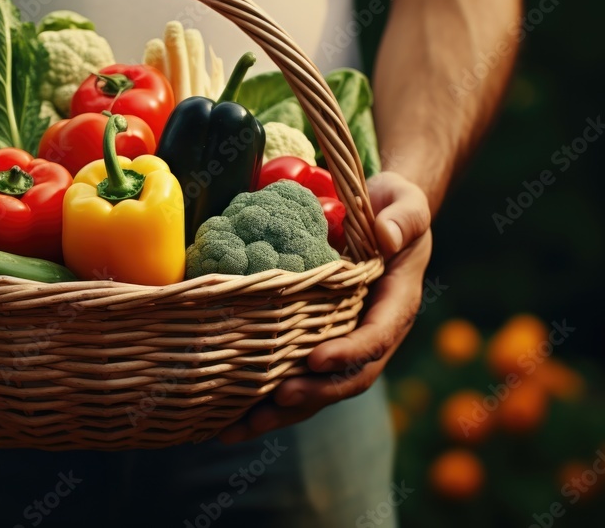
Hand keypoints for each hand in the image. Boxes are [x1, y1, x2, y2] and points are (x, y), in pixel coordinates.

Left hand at [219, 171, 432, 443]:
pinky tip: (227, 417)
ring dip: (280, 413)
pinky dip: (265, 401)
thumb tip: (385, 236)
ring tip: (238, 428)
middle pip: (346, 378)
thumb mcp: (405, 204)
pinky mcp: (318, 345)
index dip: (349, 352)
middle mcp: (372, 334)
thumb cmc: (391, 209)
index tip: (316, 360)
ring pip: (317, 389)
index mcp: (395, 305)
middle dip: (312, 394)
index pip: (376, 337)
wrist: (381, 218)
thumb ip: (401, 219)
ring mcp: (344, 344)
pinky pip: (295, 377)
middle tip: (276, 400)